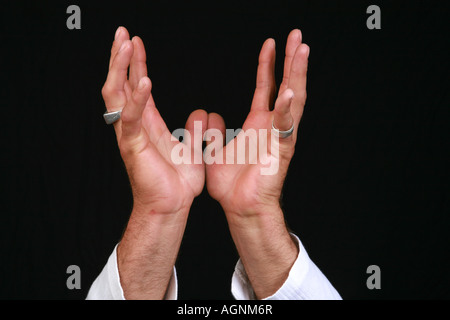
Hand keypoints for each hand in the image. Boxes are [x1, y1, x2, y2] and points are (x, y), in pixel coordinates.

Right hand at [101, 27, 206, 298]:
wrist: (171, 206)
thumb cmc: (178, 182)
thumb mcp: (192, 149)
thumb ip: (196, 129)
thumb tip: (203, 114)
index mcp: (147, 124)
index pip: (137, 86)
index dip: (135, 64)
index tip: (136, 42)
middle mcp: (134, 126)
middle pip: (120, 84)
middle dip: (121, 58)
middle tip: (122, 33)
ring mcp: (131, 136)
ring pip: (118, 96)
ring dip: (122, 69)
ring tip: (125, 46)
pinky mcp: (135, 148)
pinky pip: (133, 120)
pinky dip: (137, 101)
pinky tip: (143, 82)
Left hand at [205, 30, 309, 298]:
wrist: (240, 208)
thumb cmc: (231, 183)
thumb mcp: (214, 150)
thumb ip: (211, 130)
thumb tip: (207, 114)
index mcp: (260, 123)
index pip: (266, 86)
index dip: (269, 64)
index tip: (271, 43)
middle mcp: (273, 126)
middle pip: (287, 86)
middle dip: (292, 60)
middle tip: (298, 35)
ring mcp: (280, 138)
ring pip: (292, 101)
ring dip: (297, 75)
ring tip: (302, 50)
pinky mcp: (280, 153)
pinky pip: (285, 128)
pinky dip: (286, 110)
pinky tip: (289, 91)